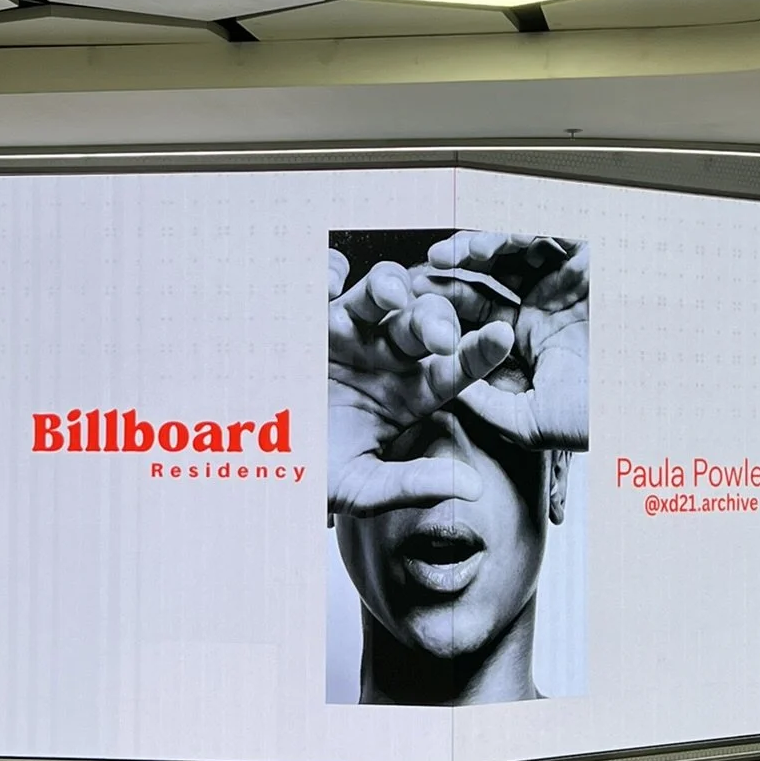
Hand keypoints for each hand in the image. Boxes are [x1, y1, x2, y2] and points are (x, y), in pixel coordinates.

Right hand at [328, 248, 511, 515]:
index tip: (501, 337)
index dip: (481, 351)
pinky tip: (330, 286)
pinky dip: (330, 272)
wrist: (258, 461)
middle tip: (436, 336)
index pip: (457, 367)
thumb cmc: (315, 473)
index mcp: (413, 391)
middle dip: (434, 321)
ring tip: (391, 297)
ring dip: (391, 286)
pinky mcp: (311, 318)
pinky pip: (327, 280)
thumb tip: (473, 488)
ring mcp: (351, 332)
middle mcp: (388, 355)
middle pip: (424, 321)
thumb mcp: (364, 487)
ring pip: (382, 291)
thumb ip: (415, 483)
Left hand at [427, 232, 589, 450]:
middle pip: (486, 277)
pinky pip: (545, 234)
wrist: (652, 400)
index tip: (406, 312)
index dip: (441, 309)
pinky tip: (480, 249)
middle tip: (415, 278)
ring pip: (509, 250)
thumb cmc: (600, 417)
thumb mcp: (530, 422)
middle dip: (449, 274)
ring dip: (472, 250)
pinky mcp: (588, 258)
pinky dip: (510, 235)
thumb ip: (486, 406)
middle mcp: (543, 303)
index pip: (476, 315)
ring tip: (445, 258)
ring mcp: (564, 278)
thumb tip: (443, 390)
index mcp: (528, 337)